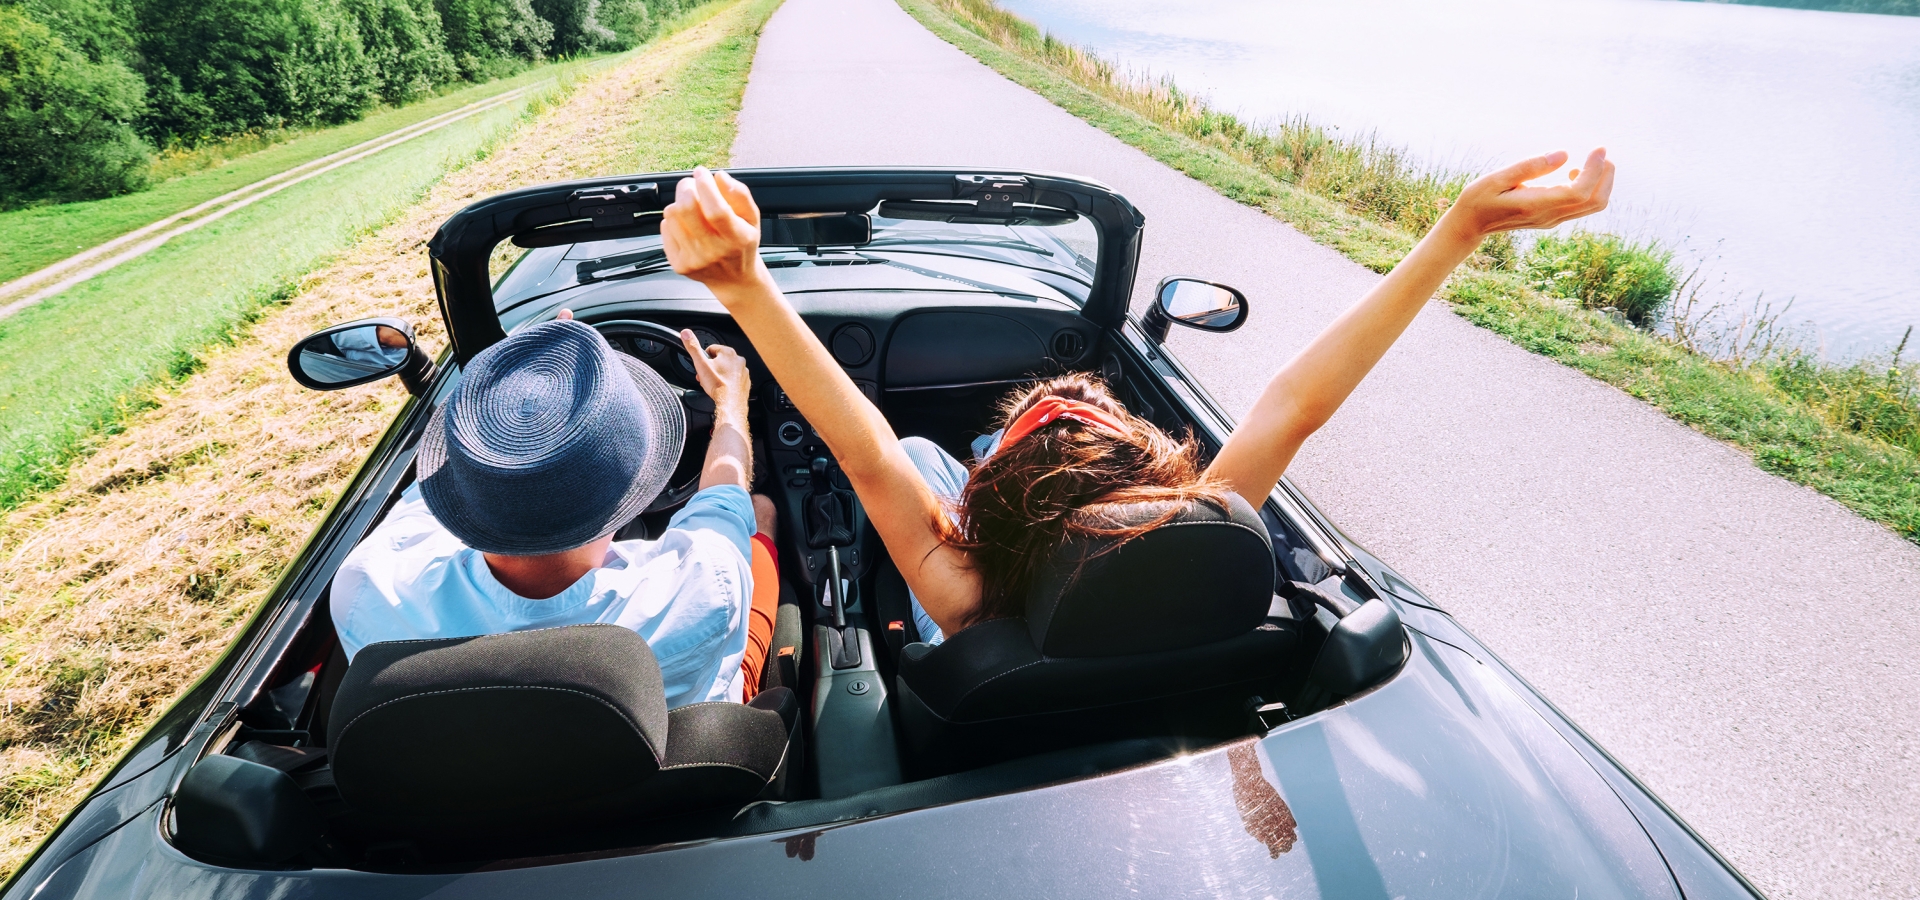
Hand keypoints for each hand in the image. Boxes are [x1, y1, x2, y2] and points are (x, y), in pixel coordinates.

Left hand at [662, 167, 765, 293]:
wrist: (734, 279)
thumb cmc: (742, 244)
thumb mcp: (752, 218)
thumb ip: (740, 194)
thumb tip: (719, 177)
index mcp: (737, 238)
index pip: (716, 209)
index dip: (705, 186)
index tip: (702, 173)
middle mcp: (714, 251)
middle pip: (687, 210)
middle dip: (686, 188)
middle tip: (691, 185)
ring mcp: (694, 260)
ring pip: (672, 216)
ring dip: (679, 203)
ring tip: (691, 207)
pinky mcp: (678, 264)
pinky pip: (665, 229)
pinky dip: (673, 221)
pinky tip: (686, 224)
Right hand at [680, 329, 749, 417]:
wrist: (730, 403)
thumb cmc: (718, 385)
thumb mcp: (701, 364)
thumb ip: (693, 347)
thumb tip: (686, 333)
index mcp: (728, 352)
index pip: (711, 349)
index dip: (703, 359)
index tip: (701, 367)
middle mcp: (738, 360)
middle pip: (719, 360)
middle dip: (710, 368)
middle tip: (706, 377)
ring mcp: (743, 371)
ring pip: (726, 370)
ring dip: (718, 375)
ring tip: (713, 383)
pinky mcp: (745, 382)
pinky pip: (733, 379)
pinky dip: (727, 382)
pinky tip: (722, 388)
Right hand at [1439, 148, 1613, 242]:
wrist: (1469, 225)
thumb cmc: (1478, 198)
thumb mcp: (1497, 178)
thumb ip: (1530, 166)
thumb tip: (1564, 154)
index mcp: (1535, 205)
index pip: (1579, 192)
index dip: (1594, 170)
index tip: (1597, 148)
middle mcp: (1548, 216)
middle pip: (1595, 201)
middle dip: (1606, 175)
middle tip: (1599, 152)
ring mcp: (1552, 219)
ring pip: (1593, 205)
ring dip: (1602, 182)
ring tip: (1592, 160)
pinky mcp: (1552, 218)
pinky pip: (1582, 206)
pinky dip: (1590, 187)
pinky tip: (1573, 173)